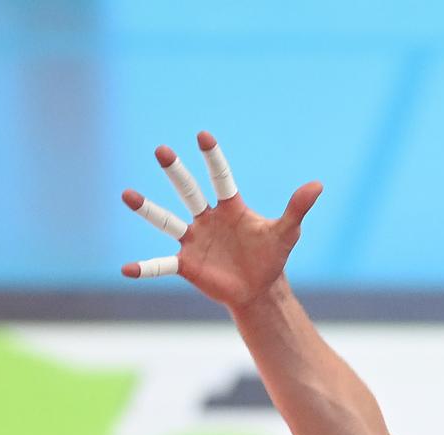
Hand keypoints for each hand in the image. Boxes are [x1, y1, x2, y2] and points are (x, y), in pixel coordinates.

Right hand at [120, 131, 322, 308]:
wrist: (258, 289)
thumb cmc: (271, 256)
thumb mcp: (286, 233)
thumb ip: (297, 208)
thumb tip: (317, 184)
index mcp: (230, 208)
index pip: (221, 179)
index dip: (213, 159)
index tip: (203, 136)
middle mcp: (206, 219)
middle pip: (188, 191)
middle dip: (176, 172)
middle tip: (162, 150)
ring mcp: (193, 240)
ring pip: (166, 221)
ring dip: (147, 209)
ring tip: (127, 194)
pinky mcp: (186, 265)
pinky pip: (161, 265)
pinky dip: (144, 268)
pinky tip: (125, 270)